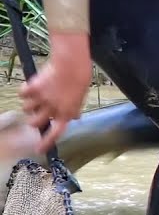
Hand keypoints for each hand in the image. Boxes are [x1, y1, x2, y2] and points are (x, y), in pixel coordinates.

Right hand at [18, 31, 92, 152]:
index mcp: (66, 113)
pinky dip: (25, 91)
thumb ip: (75, 109)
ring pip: (27, 108)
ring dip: (30, 103)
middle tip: (37, 112)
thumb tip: (74, 118)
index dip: (46, 142)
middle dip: (33, 120)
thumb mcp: (81, 97)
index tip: (39, 149)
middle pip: (34, 123)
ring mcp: (41, 99)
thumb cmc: (79, 79)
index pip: (56, 133)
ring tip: (38, 94)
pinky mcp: (33, 88)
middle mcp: (52, 109)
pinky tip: (32, 86)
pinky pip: (22, 93)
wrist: (71, 64)